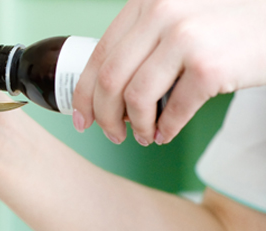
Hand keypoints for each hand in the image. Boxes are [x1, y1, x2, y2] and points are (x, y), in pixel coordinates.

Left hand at [72, 0, 265, 145]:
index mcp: (147, 1)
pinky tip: (165, 133)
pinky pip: (173, 111)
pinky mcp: (209, 66)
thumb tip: (110, 89)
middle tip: (111, 133)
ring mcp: (185, 38)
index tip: (82, 116)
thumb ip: (146, 37)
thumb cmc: (230, 20)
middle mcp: (162, 13)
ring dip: (136, 126)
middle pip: (110, 80)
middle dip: (104, 116)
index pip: (100, 54)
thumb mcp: (180, 13)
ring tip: (143, 135)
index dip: (85, 93)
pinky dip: (165, 130)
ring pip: (135, 98)